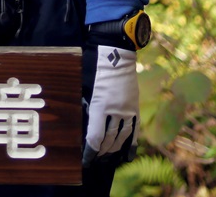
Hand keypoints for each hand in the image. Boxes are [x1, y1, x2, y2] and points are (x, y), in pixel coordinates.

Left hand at [83, 45, 138, 165]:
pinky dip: (131, 144)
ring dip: (113, 150)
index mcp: (100, 106)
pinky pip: (134, 130)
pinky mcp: (134, 106)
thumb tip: (81, 126)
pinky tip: (127, 156)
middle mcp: (115, 111)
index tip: (85, 161)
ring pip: (121, 137)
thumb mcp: (83, 86)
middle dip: (100, 152)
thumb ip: (84, 106)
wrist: (116, 53)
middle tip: (94, 159)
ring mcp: (127, 109)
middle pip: (109, 140)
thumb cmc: (94, 67)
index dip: (90, 152)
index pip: (95, 137)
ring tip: (106, 157)